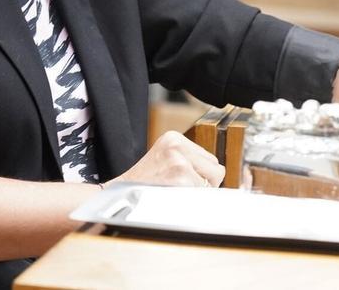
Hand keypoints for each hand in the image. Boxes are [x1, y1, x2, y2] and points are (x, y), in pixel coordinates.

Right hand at [106, 131, 224, 187]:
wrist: (119, 197)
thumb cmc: (144, 183)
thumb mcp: (165, 160)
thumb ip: (190, 161)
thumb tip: (220, 173)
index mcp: (174, 138)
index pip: (210, 159)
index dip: (200, 175)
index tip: (181, 181)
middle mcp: (177, 146)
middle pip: (216, 168)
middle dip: (203, 183)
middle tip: (178, 188)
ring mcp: (179, 161)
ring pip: (213, 182)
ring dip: (198, 192)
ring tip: (174, 192)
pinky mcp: (180, 178)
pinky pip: (203, 194)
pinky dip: (193, 201)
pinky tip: (173, 198)